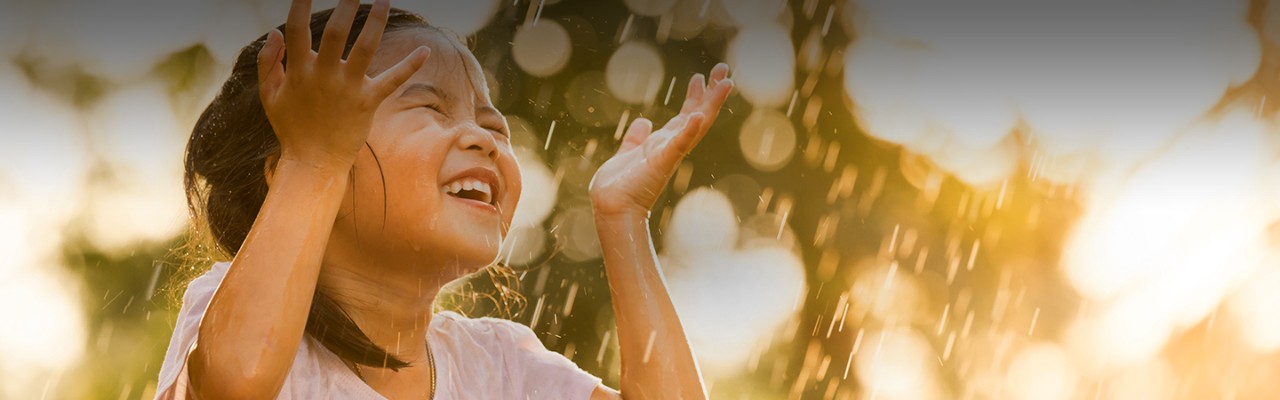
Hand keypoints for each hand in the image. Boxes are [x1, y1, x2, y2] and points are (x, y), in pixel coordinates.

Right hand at [257, 0, 428, 169]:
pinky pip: (392, 81)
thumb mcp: (269, 96)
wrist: (314, 162)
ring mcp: (348, 89)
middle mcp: (324, 77)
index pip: (297, 30)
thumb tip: (275, 32)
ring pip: (365, 49)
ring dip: (376, 22)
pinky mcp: (368, 102)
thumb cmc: (291, 127)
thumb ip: (267, 62)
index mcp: (299, 72)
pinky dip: (409, 66)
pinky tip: (426, 51)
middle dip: (346, 6)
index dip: (300, 6)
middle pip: (336, 33)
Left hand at [589, 63, 733, 217]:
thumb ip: (636, 138)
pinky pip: (678, 144)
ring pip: (696, 124)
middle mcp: (671, 147)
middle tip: (723, 69)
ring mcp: (669, 153)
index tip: (700, 77)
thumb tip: (644, 122)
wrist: (612, 208)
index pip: (684, 116)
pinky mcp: (662, 161)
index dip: (694, 96)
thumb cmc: (619, 187)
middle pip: (697, 115)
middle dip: (711, 93)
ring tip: (725, 83)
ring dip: (711, 103)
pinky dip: (689, 130)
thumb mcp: (628, 153)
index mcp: (663, 144)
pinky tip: (697, 116)